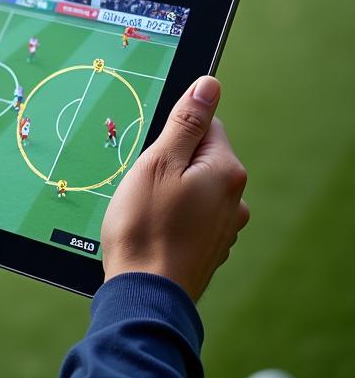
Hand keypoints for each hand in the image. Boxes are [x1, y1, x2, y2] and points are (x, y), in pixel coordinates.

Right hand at [100, 76, 249, 301]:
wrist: (145, 293)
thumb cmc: (145, 225)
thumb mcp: (158, 161)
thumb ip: (186, 122)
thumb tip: (209, 85)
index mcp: (226, 171)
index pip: (205, 125)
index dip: (171, 135)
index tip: (152, 155)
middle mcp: (235, 198)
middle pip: (199, 157)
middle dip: (169, 163)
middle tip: (143, 184)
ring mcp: (225, 227)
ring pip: (193, 187)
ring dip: (170, 191)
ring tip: (144, 210)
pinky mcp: (211, 249)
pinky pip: (191, 216)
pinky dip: (173, 217)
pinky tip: (153, 230)